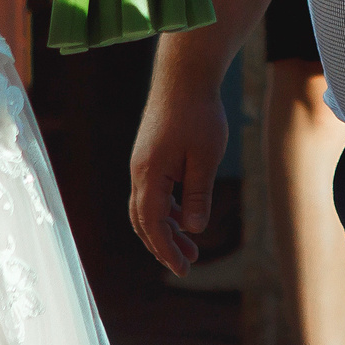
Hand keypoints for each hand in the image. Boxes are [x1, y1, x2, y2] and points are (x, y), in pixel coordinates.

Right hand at [128, 75, 229, 275]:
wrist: (185, 75)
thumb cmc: (199, 113)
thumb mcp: (205, 157)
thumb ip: (197, 194)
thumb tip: (194, 228)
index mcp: (150, 174)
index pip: (152, 224)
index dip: (166, 250)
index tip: (183, 269)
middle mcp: (139, 171)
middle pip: (143, 220)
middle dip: (163, 245)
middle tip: (187, 264)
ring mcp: (142, 163)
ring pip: (146, 207)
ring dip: (165, 229)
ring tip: (191, 246)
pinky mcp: (149, 155)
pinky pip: (153, 192)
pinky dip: (166, 210)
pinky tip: (186, 216)